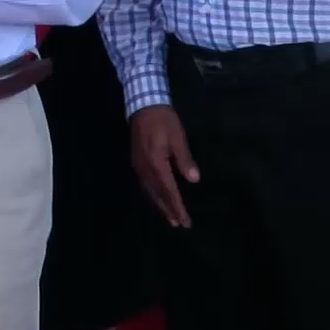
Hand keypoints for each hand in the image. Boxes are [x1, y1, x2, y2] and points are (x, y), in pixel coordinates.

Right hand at [129, 105, 198, 228]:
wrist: (142, 105)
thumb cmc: (164, 120)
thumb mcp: (178, 137)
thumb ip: (184, 160)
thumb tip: (194, 180)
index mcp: (157, 164)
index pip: (169, 191)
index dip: (178, 207)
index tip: (185, 220)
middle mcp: (145, 169)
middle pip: (157, 195)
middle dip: (168, 210)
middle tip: (178, 224)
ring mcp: (138, 166)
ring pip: (149, 191)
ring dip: (159, 205)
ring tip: (168, 217)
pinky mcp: (136, 161)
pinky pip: (144, 184)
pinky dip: (151, 195)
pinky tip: (156, 198)